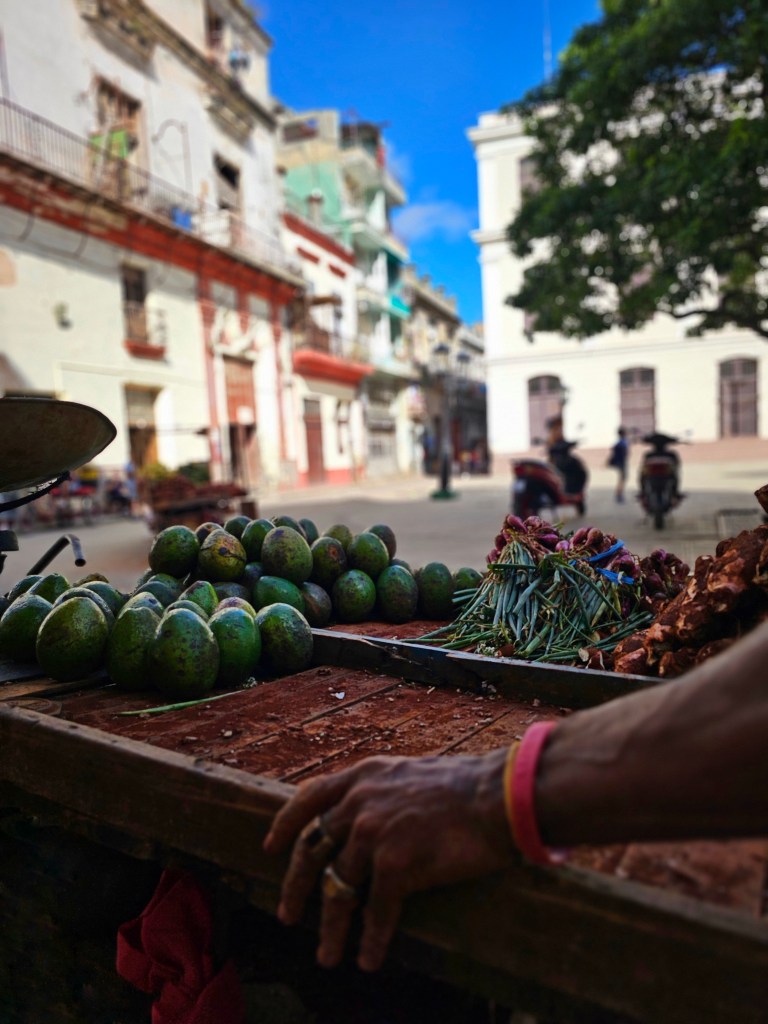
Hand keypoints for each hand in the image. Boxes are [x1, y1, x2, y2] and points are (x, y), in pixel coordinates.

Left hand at [263, 750, 511, 971]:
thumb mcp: (410, 773)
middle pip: (312, 850)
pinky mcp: (395, 865)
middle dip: (296, 887)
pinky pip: (375, 912)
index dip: (285, 824)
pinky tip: (369, 960)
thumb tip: (368, 816)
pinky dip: (370, 941)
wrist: (498, 797)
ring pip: (339, 890)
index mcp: (363, 776)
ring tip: (327, 955)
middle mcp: (360, 802)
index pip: (309, 798)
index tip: (270, 847)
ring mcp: (374, 833)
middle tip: (288, 915)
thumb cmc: (467, 787)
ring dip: (331, 928)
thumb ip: (382, 791)